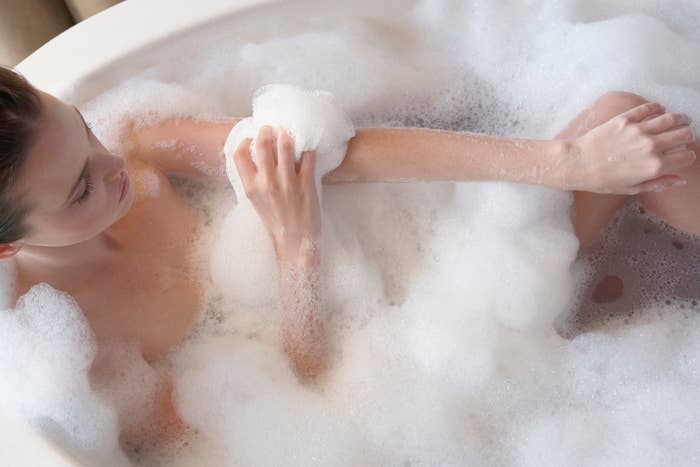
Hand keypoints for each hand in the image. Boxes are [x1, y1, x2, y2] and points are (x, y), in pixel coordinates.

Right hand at [232, 125, 320, 262]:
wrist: (294, 242)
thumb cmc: (275, 222)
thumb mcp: (256, 202)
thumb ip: (254, 180)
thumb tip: (258, 156)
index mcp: (251, 188)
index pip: (239, 154)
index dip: (245, 141)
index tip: (252, 139)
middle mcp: (267, 183)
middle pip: (262, 143)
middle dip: (266, 130)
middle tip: (272, 129)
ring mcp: (288, 183)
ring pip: (285, 145)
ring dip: (286, 134)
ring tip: (288, 133)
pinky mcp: (307, 184)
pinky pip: (308, 156)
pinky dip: (307, 148)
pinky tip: (306, 149)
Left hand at [566, 102, 695, 193]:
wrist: (577, 164)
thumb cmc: (602, 180)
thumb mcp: (631, 188)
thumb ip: (658, 183)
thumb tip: (680, 179)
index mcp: (655, 166)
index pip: (686, 156)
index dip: (689, 155)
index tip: (685, 154)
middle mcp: (651, 146)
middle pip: (683, 134)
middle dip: (688, 135)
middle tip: (686, 135)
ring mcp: (639, 130)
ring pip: (671, 119)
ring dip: (680, 118)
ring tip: (682, 119)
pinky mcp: (626, 119)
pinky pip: (648, 109)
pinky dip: (657, 108)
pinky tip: (660, 110)